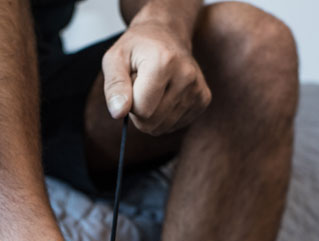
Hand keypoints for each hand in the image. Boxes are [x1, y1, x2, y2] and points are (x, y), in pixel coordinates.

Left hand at [101, 20, 210, 135]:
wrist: (167, 34)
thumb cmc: (137, 48)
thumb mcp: (115, 59)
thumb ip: (114, 86)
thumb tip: (118, 113)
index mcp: (164, 62)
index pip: (142, 110)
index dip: (129, 103)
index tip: (131, 84)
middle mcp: (186, 76)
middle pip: (152, 122)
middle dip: (139, 111)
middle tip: (141, 87)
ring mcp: (198, 89)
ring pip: (162, 127)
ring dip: (151, 113)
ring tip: (154, 88)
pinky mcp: (203, 100)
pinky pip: (174, 125)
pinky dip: (164, 115)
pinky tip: (165, 93)